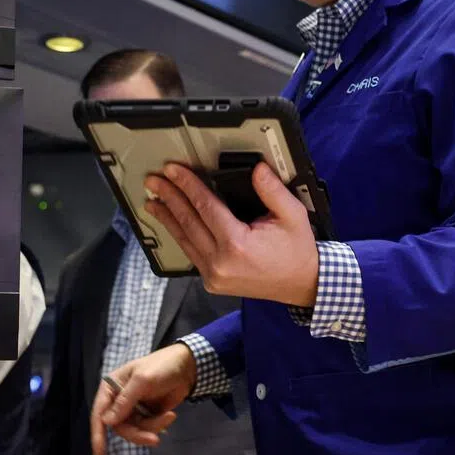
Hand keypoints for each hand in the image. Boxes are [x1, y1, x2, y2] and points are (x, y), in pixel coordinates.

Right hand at [90, 343, 195, 454]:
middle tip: (153, 439)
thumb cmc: (161, 366)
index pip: (100, 412)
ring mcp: (133, 408)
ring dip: (151, 428)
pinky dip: (158, 425)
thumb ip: (125, 401)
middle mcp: (119, 399)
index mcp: (111, 387)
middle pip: (119, 426)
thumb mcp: (142, 380)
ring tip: (169, 417)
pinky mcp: (146, 415)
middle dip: (136, 433)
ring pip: (134, 430)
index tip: (99, 454)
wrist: (188, 367)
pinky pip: (146, 428)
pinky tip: (170, 415)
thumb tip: (106, 422)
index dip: (97, 433)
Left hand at [144, 162, 319, 305]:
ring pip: (184, 240)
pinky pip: (191, 254)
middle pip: (188, 223)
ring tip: (153, 201)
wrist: (301, 285)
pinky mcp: (212, 282)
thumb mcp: (293, 215)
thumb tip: (257, 169)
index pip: (205, 208)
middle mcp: (220, 263)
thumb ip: (272, 191)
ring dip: (167, 218)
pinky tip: (171, 223)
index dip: (187, 186)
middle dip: (169, 198)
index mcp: (238, 245)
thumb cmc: (297, 250)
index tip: (173, 170)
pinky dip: (179, 235)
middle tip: (154, 181)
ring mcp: (213, 276)